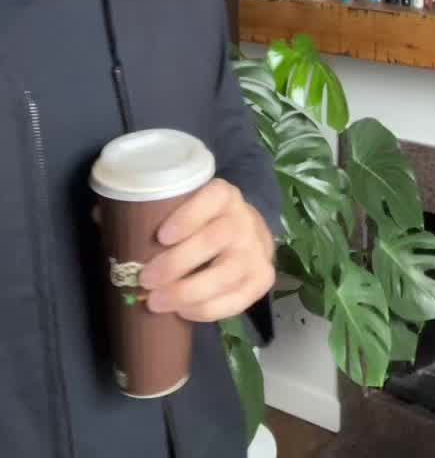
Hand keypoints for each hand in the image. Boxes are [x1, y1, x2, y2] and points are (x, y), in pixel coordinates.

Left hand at [138, 179, 275, 322]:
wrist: (249, 235)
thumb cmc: (202, 221)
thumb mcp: (183, 206)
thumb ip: (146, 209)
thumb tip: (98, 214)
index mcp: (224, 195)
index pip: (213, 198)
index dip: (188, 216)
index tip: (161, 236)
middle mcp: (245, 219)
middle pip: (215, 239)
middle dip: (177, 263)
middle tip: (145, 279)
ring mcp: (257, 251)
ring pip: (226, 274)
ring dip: (188, 292)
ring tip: (156, 302)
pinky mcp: (262, 279)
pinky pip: (236, 300)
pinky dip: (207, 311)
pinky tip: (183, 313)